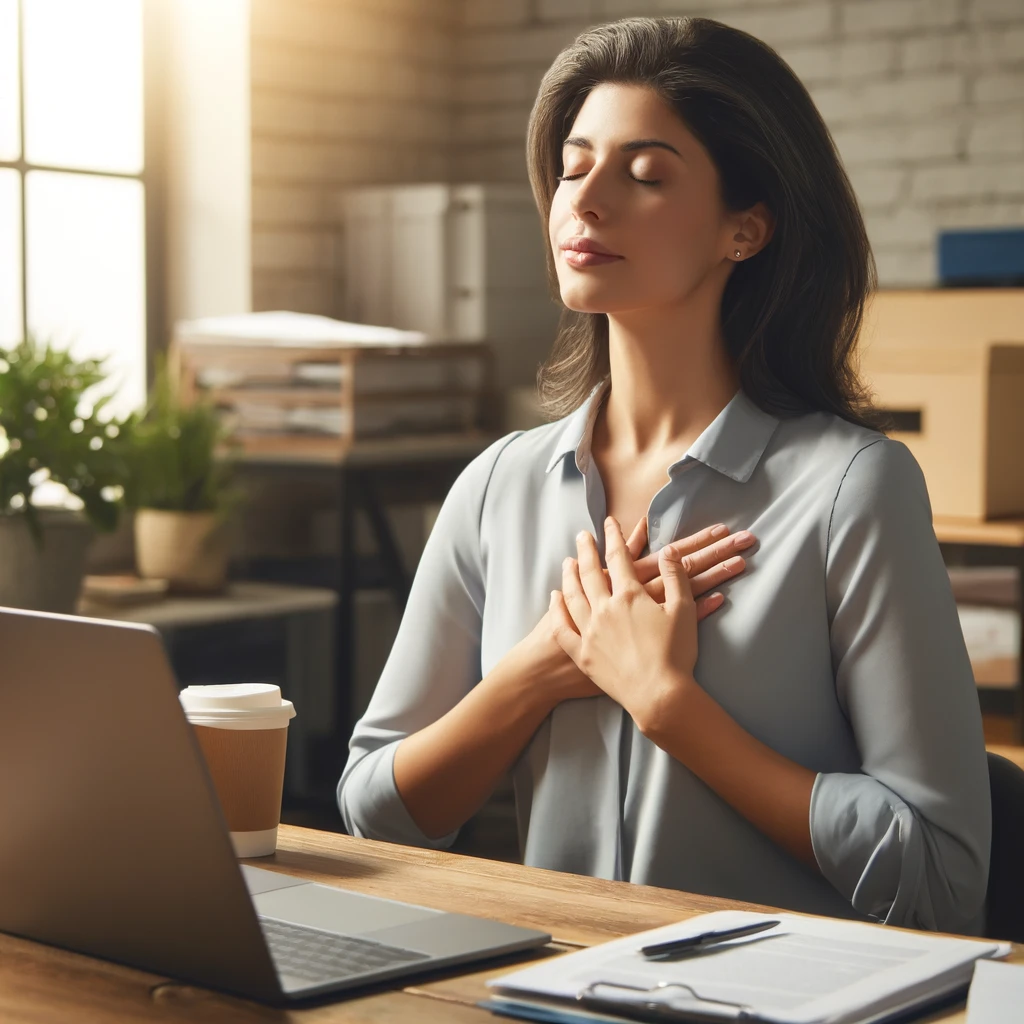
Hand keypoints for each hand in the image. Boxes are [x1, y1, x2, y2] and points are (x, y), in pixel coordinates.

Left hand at [508, 519, 754, 711]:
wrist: (659, 695)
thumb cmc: (676, 653)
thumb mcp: (684, 610)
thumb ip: (676, 577)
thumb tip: (670, 551)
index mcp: (629, 595)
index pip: (618, 557)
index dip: (614, 537)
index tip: (608, 522)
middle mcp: (604, 609)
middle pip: (590, 572)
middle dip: (586, 550)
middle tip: (582, 536)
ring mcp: (589, 631)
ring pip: (572, 595)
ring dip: (569, 575)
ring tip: (567, 562)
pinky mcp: (582, 654)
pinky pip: (563, 627)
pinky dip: (556, 610)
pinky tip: (554, 598)